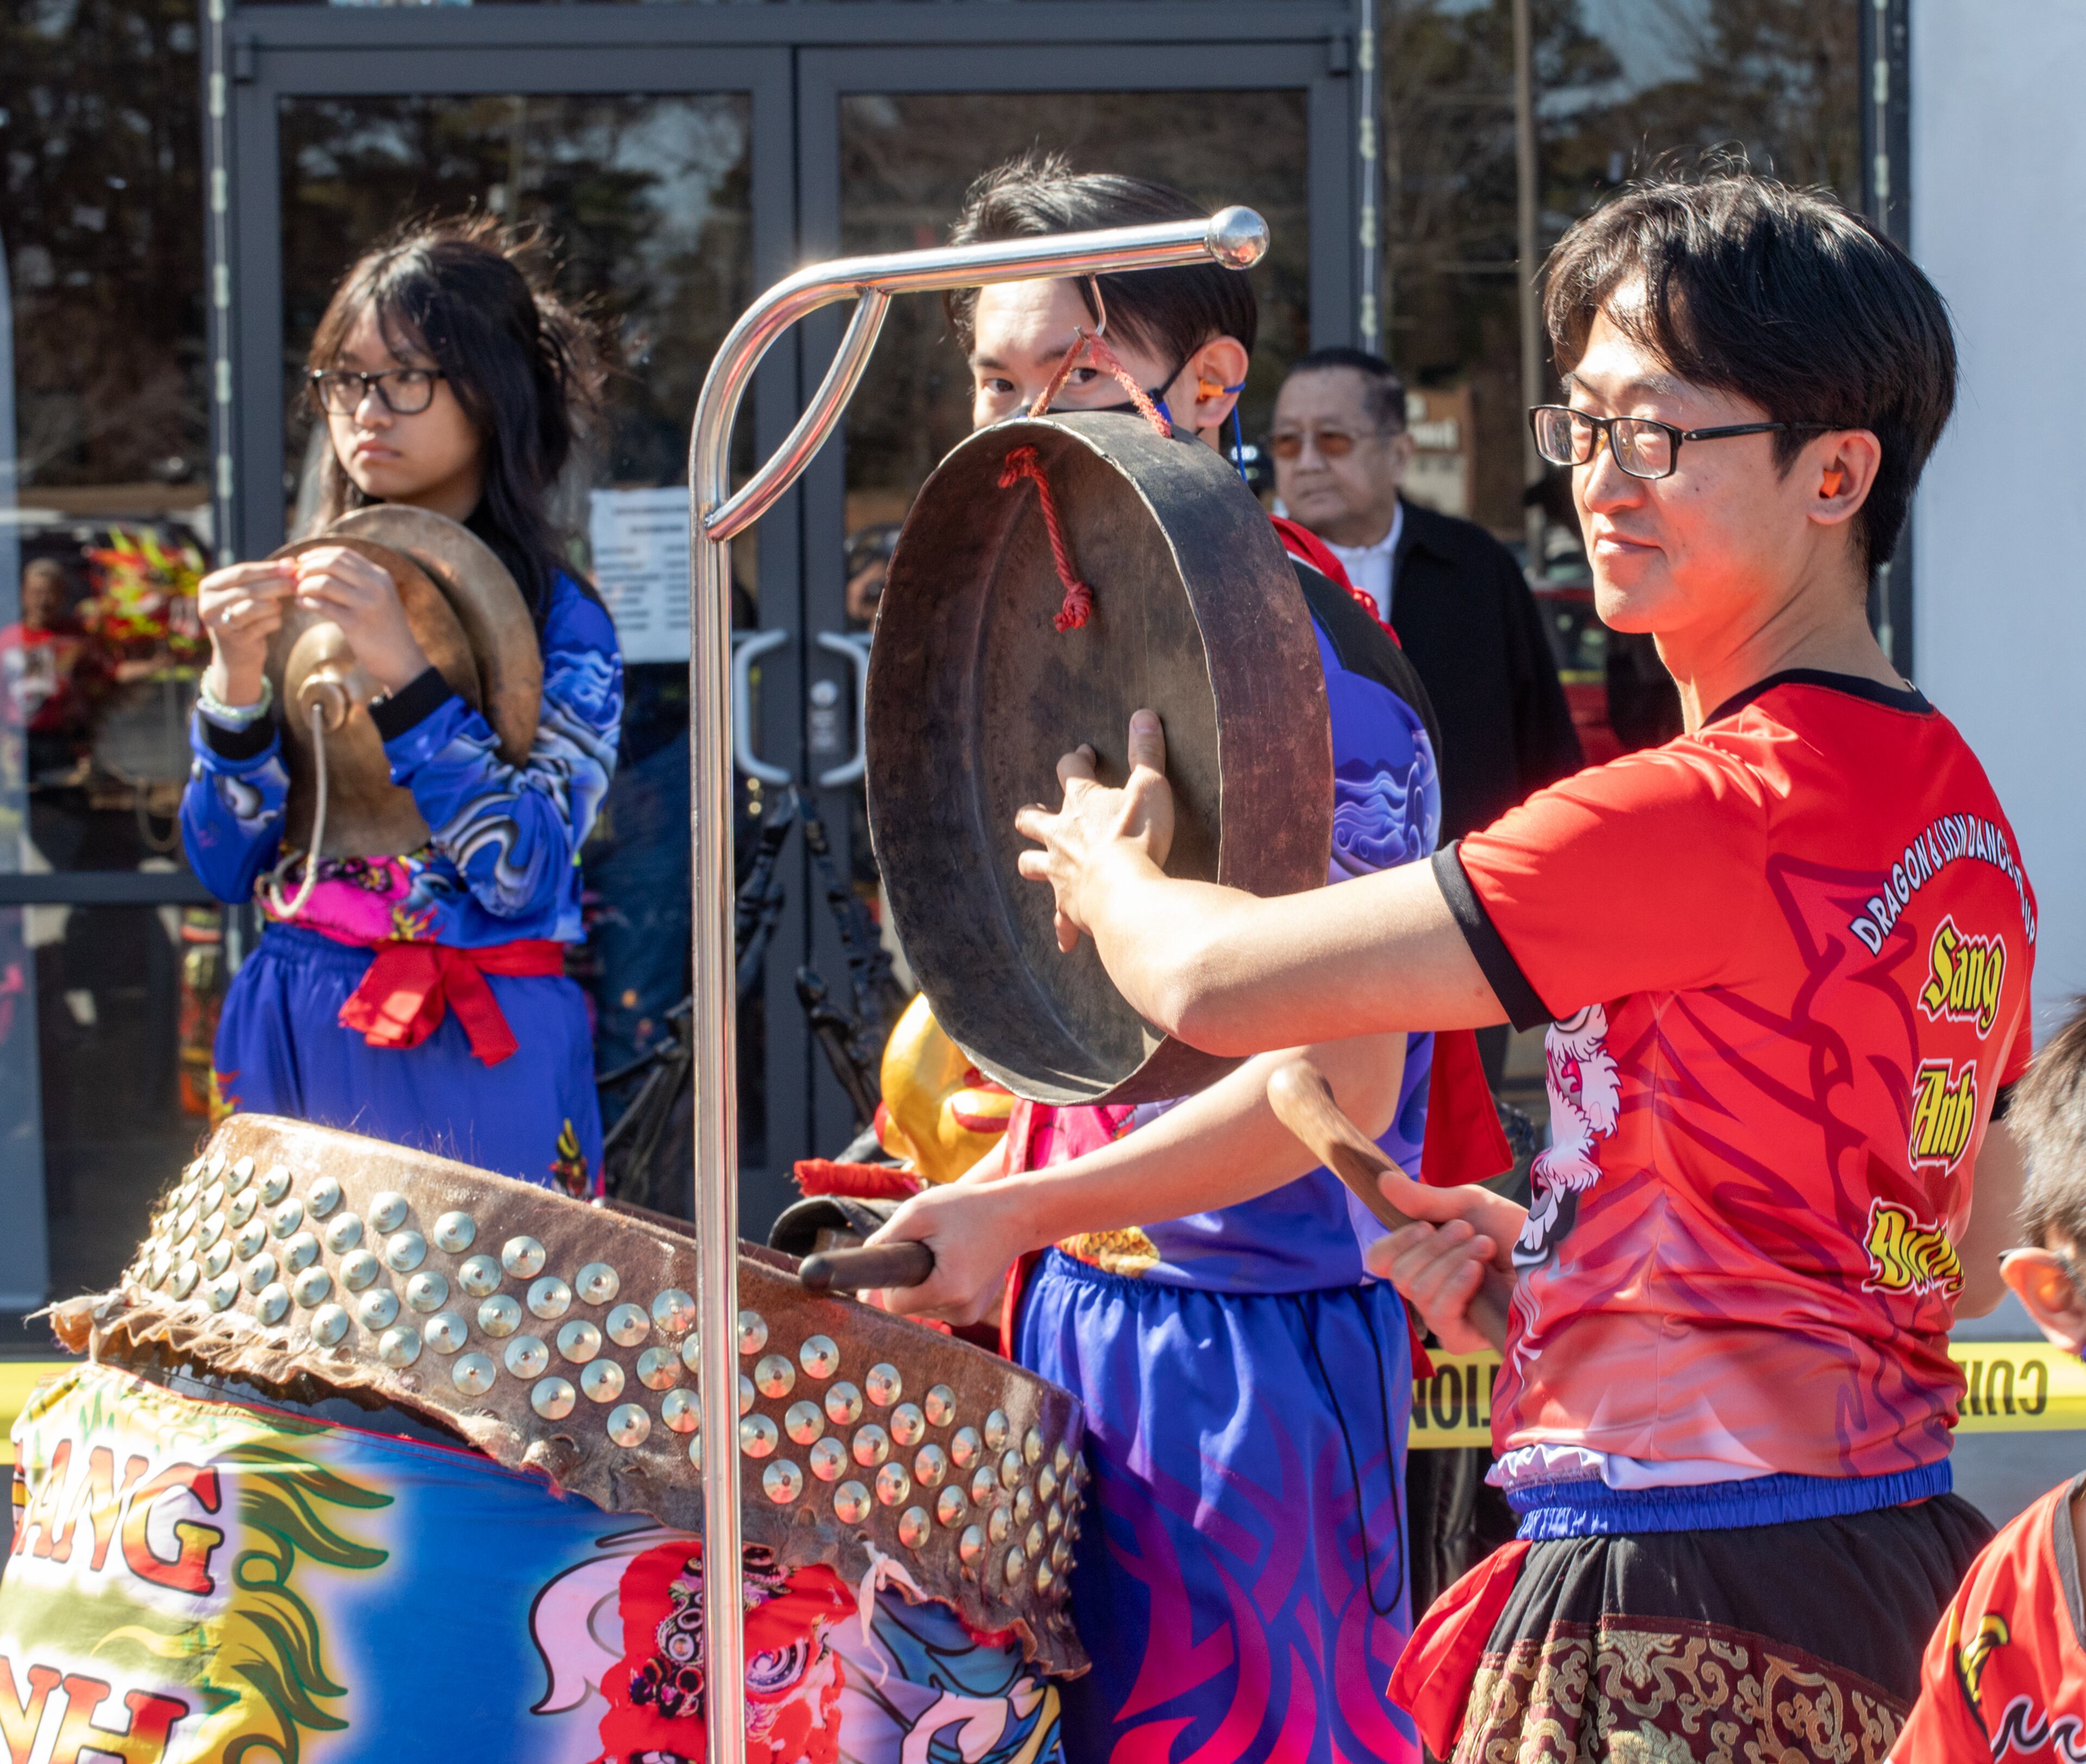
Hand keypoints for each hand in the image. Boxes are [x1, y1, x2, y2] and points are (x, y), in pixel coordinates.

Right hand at [198, 561, 295, 704]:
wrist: (237, 654)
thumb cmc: (245, 616)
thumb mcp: (247, 594)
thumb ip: (264, 578)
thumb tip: (291, 563)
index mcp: (209, 586)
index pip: (241, 572)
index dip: (268, 569)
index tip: (292, 566)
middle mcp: (209, 605)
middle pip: (249, 589)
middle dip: (277, 585)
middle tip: (298, 582)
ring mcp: (220, 624)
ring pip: (254, 607)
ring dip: (274, 605)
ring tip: (280, 605)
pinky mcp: (235, 641)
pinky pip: (262, 625)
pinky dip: (274, 621)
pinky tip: (276, 620)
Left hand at [290, 544, 428, 693]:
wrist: (402, 661)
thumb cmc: (385, 630)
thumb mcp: (378, 598)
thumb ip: (358, 581)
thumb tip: (320, 567)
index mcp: (380, 576)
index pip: (343, 553)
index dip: (317, 554)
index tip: (302, 561)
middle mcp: (375, 586)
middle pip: (332, 563)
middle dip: (307, 568)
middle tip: (295, 577)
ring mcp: (367, 604)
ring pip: (325, 583)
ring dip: (305, 586)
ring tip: (298, 593)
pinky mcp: (356, 624)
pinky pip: (323, 606)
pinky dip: (308, 603)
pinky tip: (302, 605)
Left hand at [861, 1180, 1037, 1326]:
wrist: (1016, 1215)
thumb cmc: (967, 1208)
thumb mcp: (918, 1212)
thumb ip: (884, 1243)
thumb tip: (861, 1287)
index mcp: (948, 1290)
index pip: (895, 1305)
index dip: (889, 1281)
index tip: (899, 1257)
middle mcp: (961, 1311)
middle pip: (909, 1307)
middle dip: (909, 1277)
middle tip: (928, 1245)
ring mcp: (969, 1315)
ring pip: (922, 1306)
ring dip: (923, 1280)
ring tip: (945, 1250)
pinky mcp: (973, 1312)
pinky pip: (938, 1304)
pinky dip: (938, 1284)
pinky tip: (954, 1262)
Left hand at [1014, 709, 1175, 952]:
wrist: (1124, 894)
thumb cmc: (1139, 838)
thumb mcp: (1150, 787)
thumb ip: (1147, 752)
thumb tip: (1143, 714)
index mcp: (1081, 803)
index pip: (1071, 770)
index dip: (1077, 760)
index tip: (1084, 755)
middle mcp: (1061, 836)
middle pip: (1033, 818)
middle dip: (1034, 813)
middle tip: (1039, 811)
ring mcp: (1060, 873)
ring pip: (1032, 864)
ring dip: (1033, 862)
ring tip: (1036, 863)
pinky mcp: (1068, 906)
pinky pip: (1060, 918)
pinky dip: (1063, 926)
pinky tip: (1066, 939)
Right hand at [1363, 1168, 1525, 1354]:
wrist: (1557, 1257)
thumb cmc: (1518, 1233)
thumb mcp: (1469, 1206)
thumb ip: (1424, 1199)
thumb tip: (1382, 1181)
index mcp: (1424, 1258)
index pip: (1381, 1259)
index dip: (1395, 1242)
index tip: (1425, 1225)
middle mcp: (1428, 1289)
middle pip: (1399, 1273)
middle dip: (1434, 1246)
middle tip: (1468, 1231)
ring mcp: (1444, 1316)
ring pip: (1418, 1289)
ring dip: (1452, 1260)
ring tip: (1485, 1247)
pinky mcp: (1462, 1338)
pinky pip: (1439, 1314)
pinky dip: (1455, 1286)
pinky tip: (1477, 1271)